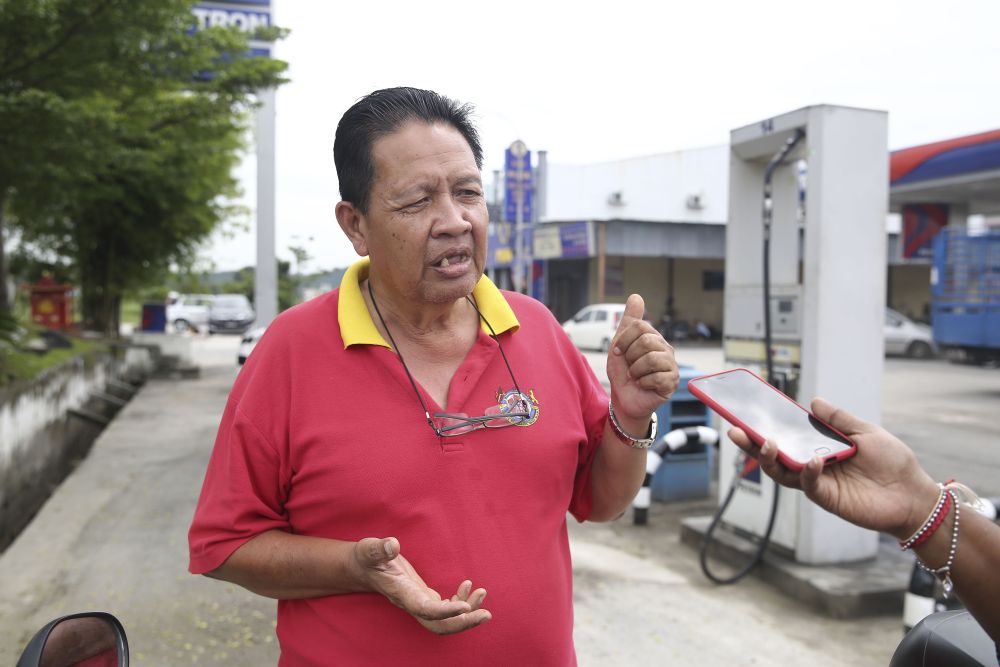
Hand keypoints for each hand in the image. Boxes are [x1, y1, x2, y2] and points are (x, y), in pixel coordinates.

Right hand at [350, 537, 490, 634]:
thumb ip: (379, 548)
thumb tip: (392, 544)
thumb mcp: (369, 549)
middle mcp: (412, 603)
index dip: (445, 612)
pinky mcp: (424, 597)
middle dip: (463, 623)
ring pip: (445, 620)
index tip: (465, 607)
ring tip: (482, 594)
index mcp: (402, 593)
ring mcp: (419, 602)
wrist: (363, 567)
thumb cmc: (366, 558)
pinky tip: (467, 585)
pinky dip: (460, 601)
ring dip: (467, 613)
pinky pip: (445, 608)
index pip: (425, 609)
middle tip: (486, 614)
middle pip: (439, 626)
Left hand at [606, 294, 678, 424]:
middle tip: (630, 367)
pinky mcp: (672, 382)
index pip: (640, 326)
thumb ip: (629, 321)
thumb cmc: (623, 372)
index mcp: (654, 338)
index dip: (624, 340)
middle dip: (630, 357)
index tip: (619, 352)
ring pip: (651, 359)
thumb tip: (636, 296)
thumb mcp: (620, 344)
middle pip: (646, 341)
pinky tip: (644, 385)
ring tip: (636, 377)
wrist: (624, 398)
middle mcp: (665, 349)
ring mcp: (671, 365)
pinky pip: (656, 378)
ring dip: (636, 371)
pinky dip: (643, 383)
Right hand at [728, 398, 938, 538]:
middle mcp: (812, 465)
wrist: (914, 494)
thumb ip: (839, 419)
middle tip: (735, 429)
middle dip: (751, 444)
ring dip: (769, 458)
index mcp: (818, 447)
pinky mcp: (827, 498)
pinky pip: (809, 484)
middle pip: (773, 455)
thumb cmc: (893, 463)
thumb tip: (814, 402)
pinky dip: (808, 471)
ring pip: (782, 472)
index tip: (747, 412)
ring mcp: (818, 482)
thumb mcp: (866, 432)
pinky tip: (814, 460)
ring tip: (765, 443)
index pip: (786, 435)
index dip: (765, 425)